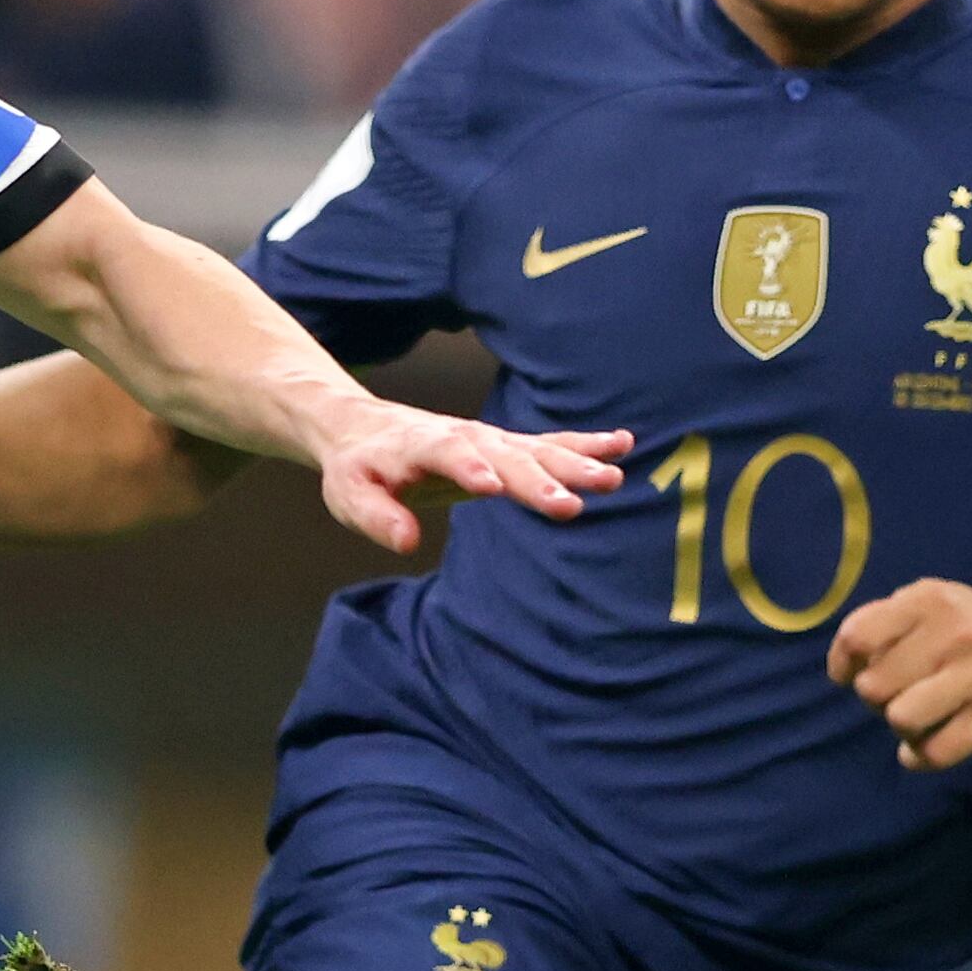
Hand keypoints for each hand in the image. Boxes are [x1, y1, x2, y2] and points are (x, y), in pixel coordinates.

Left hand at [294, 393, 626, 555]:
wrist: (366, 428)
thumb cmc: (360, 467)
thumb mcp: (349, 494)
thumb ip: (376, 516)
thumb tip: (406, 542)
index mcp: (423, 446)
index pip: (449, 454)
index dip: (469, 468)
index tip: (492, 487)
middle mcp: (465, 436)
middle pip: (506, 455)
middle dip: (539, 479)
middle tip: (573, 503)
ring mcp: (491, 439)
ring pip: (537, 450)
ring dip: (575, 463)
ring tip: (613, 477)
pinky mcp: (508, 445)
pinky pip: (551, 443)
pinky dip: (585, 444)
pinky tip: (621, 445)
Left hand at [829, 579, 971, 769]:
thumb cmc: (970, 637)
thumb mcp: (931, 611)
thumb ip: (883, 626)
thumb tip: (844, 670)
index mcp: (931, 599)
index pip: (857, 638)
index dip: (844, 666)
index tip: (853, 675)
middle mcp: (958, 629)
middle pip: (873, 688)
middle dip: (879, 701)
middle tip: (904, 696)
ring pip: (901, 720)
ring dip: (904, 730)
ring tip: (923, 720)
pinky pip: (935, 751)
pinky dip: (923, 756)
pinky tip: (932, 744)